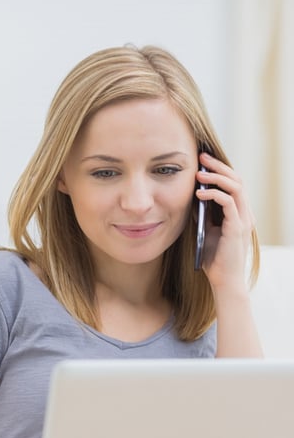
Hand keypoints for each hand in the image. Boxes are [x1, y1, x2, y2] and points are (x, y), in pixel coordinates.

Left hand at [195, 152, 253, 290]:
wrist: (224, 280)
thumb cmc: (214, 258)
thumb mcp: (205, 230)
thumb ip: (203, 215)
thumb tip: (192, 198)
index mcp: (238, 212)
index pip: (233, 183)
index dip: (219, 170)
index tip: (202, 161)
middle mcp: (244, 213)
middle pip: (236, 180)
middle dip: (218, 166)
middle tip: (201, 157)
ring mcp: (242, 219)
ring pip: (235, 188)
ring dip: (216, 177)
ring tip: (199, 173)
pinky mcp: (237, 228)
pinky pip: (228, 203)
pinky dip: (214, 194)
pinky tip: (199, 193)